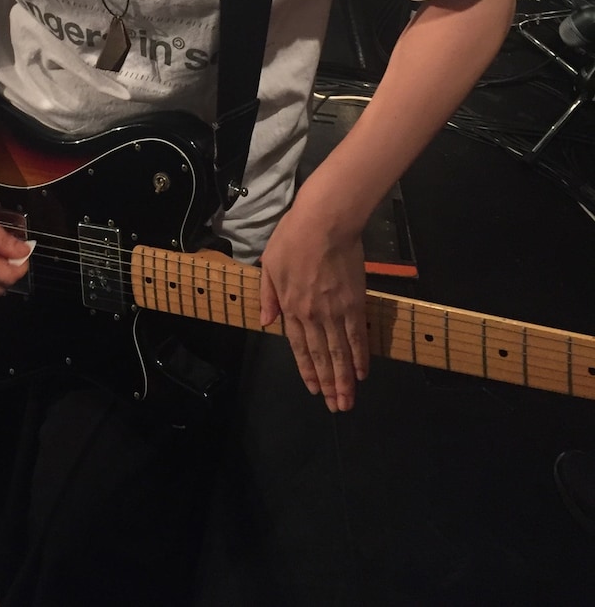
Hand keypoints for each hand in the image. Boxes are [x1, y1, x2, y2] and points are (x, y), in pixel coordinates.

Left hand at [258, 204, 368, 411]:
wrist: (324, 222)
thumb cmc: (292, 238)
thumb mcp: (269, 264)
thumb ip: (268, 295)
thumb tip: (267, 323)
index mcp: (290, 306)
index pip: (298, 346)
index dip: (307, 370)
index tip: (313, 390)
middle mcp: (312, 315)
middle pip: (321, 356)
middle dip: (327, 384)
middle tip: (335, 407)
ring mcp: (335, 311)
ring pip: (340, 353)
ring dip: (344, 380)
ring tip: (348, 401)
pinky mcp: (355, 303)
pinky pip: (358, 336)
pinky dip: (360, 357)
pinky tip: (362, 373)